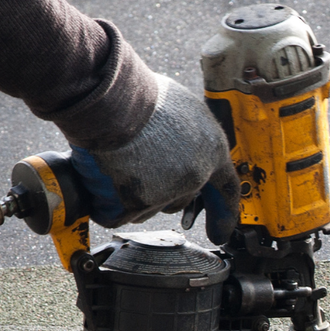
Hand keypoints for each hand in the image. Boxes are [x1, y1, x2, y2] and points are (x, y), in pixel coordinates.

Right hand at [79, 73, 237, 226]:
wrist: (114, 102)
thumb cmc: (144, 97)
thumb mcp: (183, 106)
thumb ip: (190, 133)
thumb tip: (183, 141)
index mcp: (212, 151)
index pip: (226, 190)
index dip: (224, 213)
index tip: (221, 233)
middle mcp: (194, 176)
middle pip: (180, 199)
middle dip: (161, 189)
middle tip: (139, 164)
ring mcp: (166, 192)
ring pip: (149, 208)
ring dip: (132, 193)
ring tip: (119, 159)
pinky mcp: (137, 203)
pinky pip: (117, 214)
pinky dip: (106, 201)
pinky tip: (103, 178)